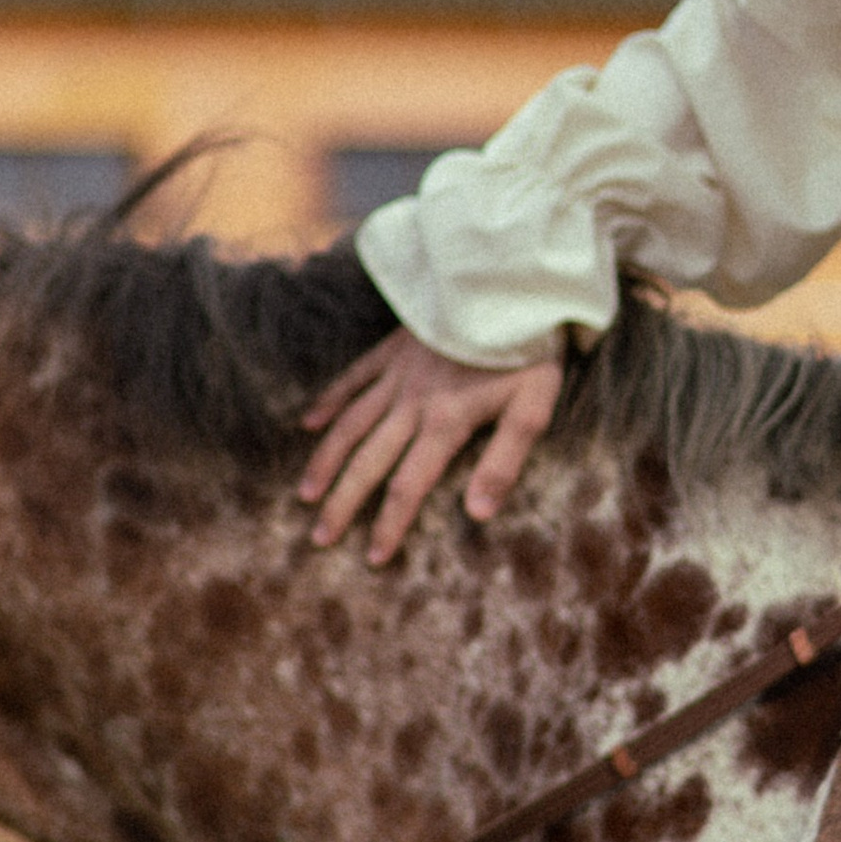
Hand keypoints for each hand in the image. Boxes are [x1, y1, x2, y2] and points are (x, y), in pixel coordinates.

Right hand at [297, 328, 563, 564]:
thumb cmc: (530, 351)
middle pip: (369, 462)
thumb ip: (504, 462)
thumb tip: (478, 515)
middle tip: (319, 538)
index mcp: (446, 423)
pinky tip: (309, 423)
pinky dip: (330, 401)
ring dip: (326, 460)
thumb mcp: (534, 409)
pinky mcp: (394, 348)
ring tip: (306, 493)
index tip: (373, 558)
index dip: (390, 525)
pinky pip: (353, 378)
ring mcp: (398, 374)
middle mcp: (412, 403)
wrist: (509, 283)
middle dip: (343, 503)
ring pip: (351, 424)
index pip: (409, 486)